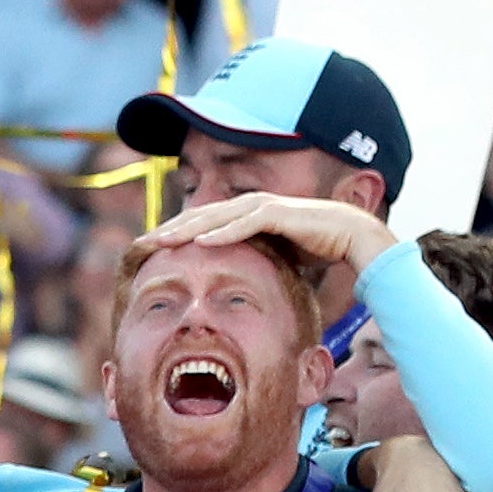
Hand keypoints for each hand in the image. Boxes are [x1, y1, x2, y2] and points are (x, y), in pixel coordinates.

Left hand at [149, 187, 391, 304]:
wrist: (351, 236)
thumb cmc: (314, 248)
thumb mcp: (273, 258)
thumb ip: (251, 262)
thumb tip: (233, 285)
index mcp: (245, 215)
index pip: (203, 223)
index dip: (177, 234)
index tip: (151, 250)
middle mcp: (250, 206)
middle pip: (201, 216)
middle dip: (170, 229)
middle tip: (141, 243)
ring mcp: (263, 207)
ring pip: (216, 217)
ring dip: (187, 228)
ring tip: (162, 241)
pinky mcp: (279, 214)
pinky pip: (244, 223)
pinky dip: (222, 232)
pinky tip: (200, 242)